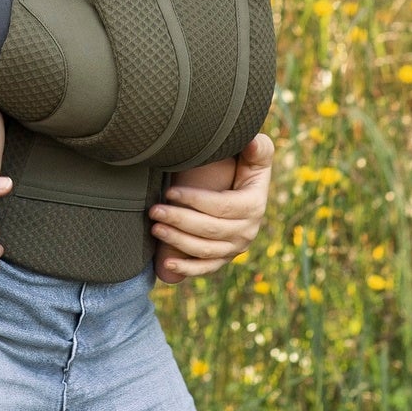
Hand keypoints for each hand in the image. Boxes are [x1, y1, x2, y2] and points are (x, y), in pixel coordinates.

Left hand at [150, 132, 273, 282]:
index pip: (221, 207)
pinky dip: (187, 269)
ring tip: (155, 228)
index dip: (195, 201)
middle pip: (210, 230)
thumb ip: (258, 147)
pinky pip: (206, 268)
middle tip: (154, 210)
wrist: (245, 188)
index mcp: (253, 206)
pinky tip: (167, 265)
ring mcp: (235, 247)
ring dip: (178, 241)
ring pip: (205, 250)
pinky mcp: (224, 257)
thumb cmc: (246, 163)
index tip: (170, 192)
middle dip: (179, 220)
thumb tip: (252, 141)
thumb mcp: (257, 153)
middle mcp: (247, 231)